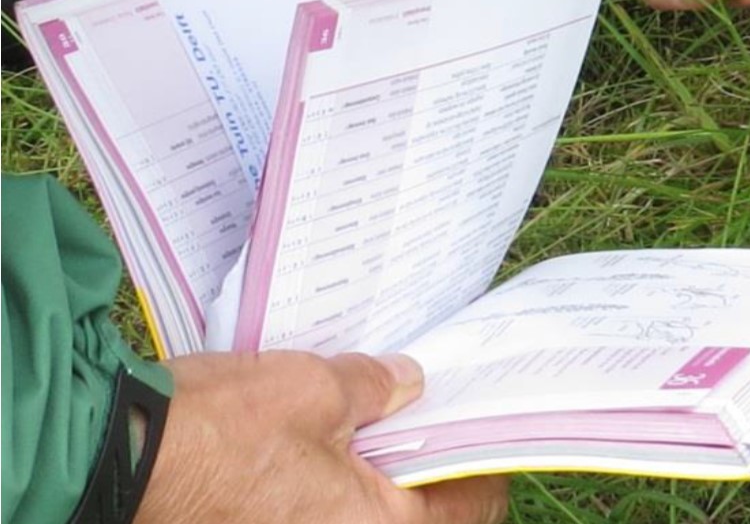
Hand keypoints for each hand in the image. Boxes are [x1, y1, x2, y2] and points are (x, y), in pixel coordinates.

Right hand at [139, 351, 506, 523]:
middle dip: (425, 457)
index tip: (489, 420)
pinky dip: (332, 474)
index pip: (466, 508)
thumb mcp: (316, 388)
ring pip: (362, 508)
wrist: (116, 461)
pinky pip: (318, 508)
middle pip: (414, 509)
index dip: (483, 461)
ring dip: (375, 465)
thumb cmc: (219, 432)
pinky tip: (328, 427)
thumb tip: (408, 384)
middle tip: (434, 402)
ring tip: (381, 406)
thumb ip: (375, 388)